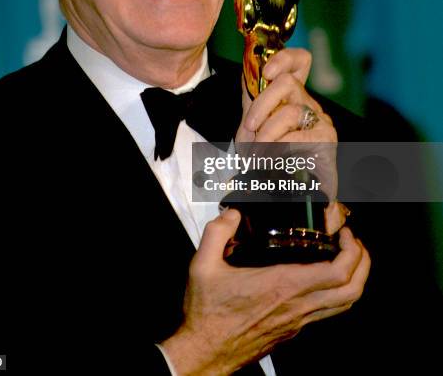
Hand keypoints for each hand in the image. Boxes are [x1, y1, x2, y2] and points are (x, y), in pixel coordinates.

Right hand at [161, 209, 370, 375]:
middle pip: (352, 290)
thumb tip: (232, 213)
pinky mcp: (293, 330)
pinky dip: (337, 294)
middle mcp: (297, 305)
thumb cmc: (208, 313)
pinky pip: (327, 312)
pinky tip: (322, 279)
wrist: (205, 352)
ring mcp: (298, 321)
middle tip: (353, 242)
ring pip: (344, 305)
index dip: (351, 251)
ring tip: (347, 258)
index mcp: (282, 285)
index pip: (336, 273)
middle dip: (363, 262)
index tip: (345, 233)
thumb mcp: (203, 265)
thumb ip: (217, 232)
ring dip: (355, 280)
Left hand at [236, 48, 337, 200]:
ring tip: (258, 154)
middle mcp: (308, 102)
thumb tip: (247, 72)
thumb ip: (251, 101)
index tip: (266, 70)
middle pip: (287, 81)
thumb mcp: (252, 127)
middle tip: (249, 129)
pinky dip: (278, 148)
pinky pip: (297, 136)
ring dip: (266, 134)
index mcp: (291, 96)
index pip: (299, 62)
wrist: (285, 192)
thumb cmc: (268, 158)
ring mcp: (319, 119)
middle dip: (260, 105)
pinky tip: (272, 160)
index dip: (284, 58)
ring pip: (289, 111)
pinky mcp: (326, 139)